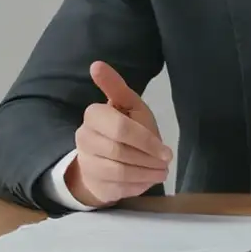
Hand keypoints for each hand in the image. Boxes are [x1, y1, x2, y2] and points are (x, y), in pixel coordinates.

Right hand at [65, 61, 172, 207]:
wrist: (110, 159)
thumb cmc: (127, 127)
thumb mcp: (128, 105)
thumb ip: (115, 86)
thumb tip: (96, 64)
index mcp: (93, 114)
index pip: (120, 129)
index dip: (146, 141)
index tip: (166, 151)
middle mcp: (84, 137)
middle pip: (120, 151)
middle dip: (148, 158)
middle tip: (165, 162)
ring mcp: (86, 162)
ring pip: (120, 172)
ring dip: (146, 173)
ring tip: (161, 171)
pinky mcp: (93, 183)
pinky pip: (118, 187)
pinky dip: (139, 184)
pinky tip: (148, 178)